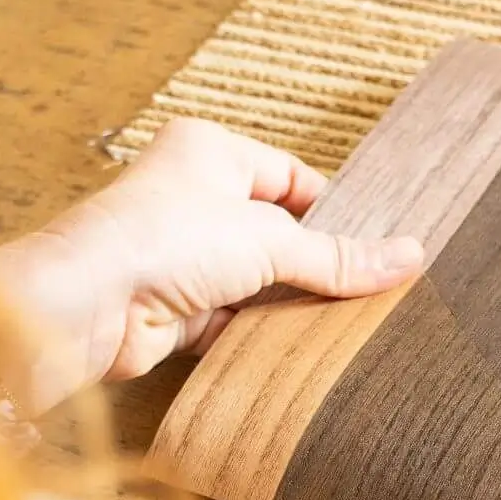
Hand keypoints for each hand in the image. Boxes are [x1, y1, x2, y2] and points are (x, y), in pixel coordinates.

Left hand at [0, 119, 422, 415]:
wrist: (91, 302)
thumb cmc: (164, 239)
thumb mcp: (270, 240)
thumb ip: (339, 256)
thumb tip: (409, 256)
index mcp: (212, 152)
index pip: (291, 177)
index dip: (335, 212)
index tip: (377, 246)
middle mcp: (193, 197)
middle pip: (277, 232)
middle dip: (316, 263)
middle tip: (370, 288)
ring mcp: (183, 254)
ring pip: (257, 279)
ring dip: (290, 301)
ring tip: (347, 322)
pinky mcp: (176, 307)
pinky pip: (235, 320)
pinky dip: (263, 333)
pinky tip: (302, 347)